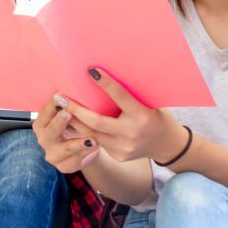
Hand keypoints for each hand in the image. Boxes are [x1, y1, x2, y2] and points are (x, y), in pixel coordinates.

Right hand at [33, 96, 100, 172]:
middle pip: (49, 132)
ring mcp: (53, 155)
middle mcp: (44, 140)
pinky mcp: (64, 166)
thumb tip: (79, 82)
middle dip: (59, 123)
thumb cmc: (76, 126)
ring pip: (64, 149)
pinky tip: (95, 145)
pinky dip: (86, 152)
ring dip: (77, 143)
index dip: (51, 106)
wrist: (85, 149)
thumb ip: (70, 105)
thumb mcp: (71, 115)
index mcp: (42, 125)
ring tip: (90, 138)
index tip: (60, 95)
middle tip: (68, 113)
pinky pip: (76, 159)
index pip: (43, 114)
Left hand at [59, 67, 188, 162]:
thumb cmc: (157, 116)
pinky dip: (86, 133)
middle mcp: (132, 133)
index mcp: (142, 115)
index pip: (120, 96)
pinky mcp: (118, 156)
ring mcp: (124, 148)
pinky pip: (99, 142)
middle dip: (76, 109)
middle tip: (60, 98)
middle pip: (96, 122)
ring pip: (92, 134)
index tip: (91, 71)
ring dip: (74, 122)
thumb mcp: (149, 103)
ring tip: (60, 111)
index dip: (105, 83)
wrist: (167, 145)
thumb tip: (105, 78)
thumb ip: (130, 96)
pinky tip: (74, 124)